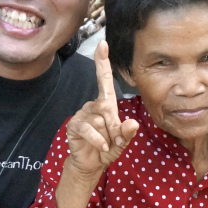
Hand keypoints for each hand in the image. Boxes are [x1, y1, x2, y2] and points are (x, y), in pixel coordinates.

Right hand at [64, 41, 138, 179]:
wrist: (91, 163)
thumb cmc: (108, 148)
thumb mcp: (122, 141)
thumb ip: (127, 133)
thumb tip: (133, 123)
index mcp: (106, 104)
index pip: (104, 79)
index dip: (102, 62)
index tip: (102, 43)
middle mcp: (93, 105)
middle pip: (108, 107)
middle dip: (115, 127)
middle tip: (116, 140)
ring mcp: (82, 114)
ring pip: (100, 121)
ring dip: (108, 137)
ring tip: (105, 145)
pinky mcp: (74, 124)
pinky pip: (90, 129)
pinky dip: (99, 141)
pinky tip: (102, 147)